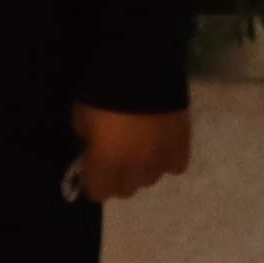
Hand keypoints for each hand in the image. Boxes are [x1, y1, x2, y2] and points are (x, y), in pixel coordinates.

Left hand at [70, 102, 195, 205]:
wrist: (144, 69)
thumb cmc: (105, 93)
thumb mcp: (81, 115)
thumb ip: (87, 137)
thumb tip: (95, 143)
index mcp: (106, 164)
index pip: (99, 193)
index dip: (94, 180)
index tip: (93, 166)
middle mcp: (135, 170)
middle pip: (125, 190)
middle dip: (118, 176)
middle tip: (116, 155)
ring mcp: (161, 160)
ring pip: (150, 179)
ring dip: (142, 168)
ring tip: (141, 147)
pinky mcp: (182, 146)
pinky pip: (175, 166)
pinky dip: (167, 159)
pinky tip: (162, 144)